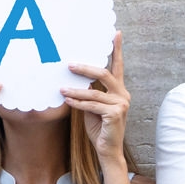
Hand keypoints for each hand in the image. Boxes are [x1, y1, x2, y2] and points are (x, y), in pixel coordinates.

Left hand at [62, 32, 132, 167]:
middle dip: (86, 68)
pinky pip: (92, 105)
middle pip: (104, 74)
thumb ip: (89, 93)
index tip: (116, 33)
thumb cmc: (100, 128)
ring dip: (75, 90)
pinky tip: (67, 99)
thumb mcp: (93, 107)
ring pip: (94, 92)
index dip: (117, 49)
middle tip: (69, 64)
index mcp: (120, 90)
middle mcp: (123, 95)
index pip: (118, 66)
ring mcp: (121, 105)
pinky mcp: (115, 115)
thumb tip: (75, 80)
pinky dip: (78, 102)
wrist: (108, 150)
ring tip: (61, 87)